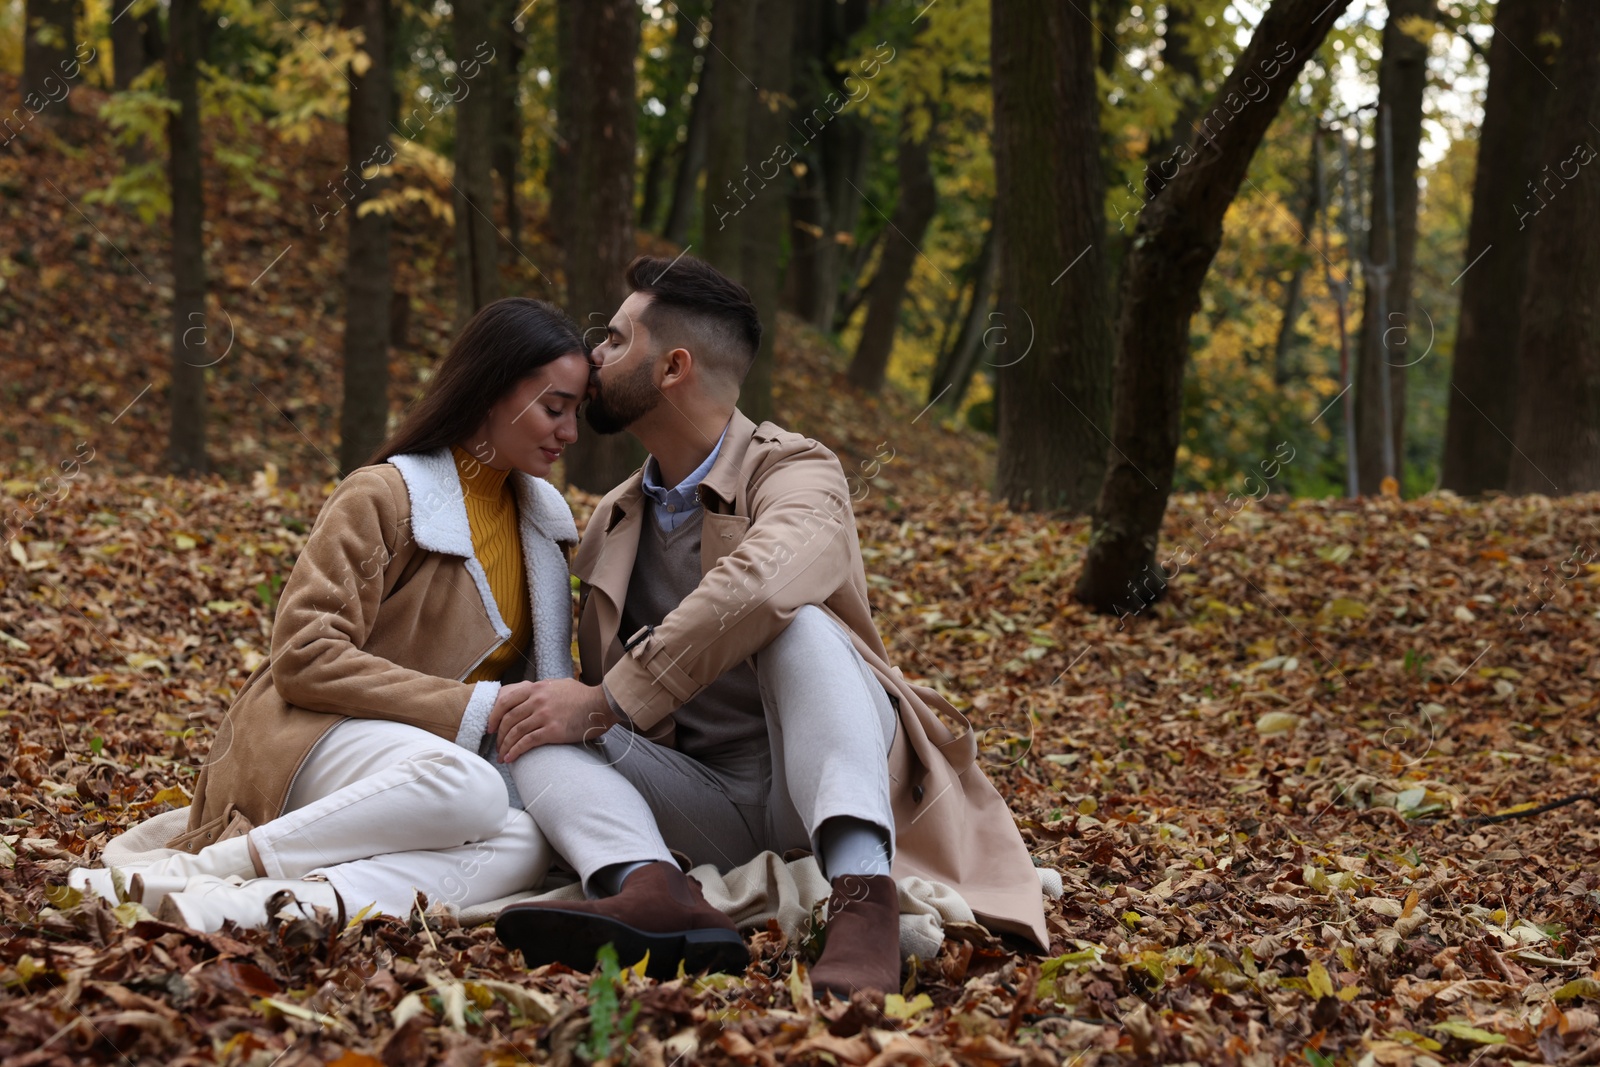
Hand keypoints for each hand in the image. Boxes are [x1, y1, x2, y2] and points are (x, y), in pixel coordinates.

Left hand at [488, 678, 617, 760]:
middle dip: (498, 734)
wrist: (601, 704)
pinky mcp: (553, 730)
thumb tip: (529, 696)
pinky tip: (510, 758)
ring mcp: (544, 715)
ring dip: (505, 745)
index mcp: (537, 688)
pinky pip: (527, 742)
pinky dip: (515, 751)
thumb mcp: (558, 684)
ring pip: (515, 732)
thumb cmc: (583, 696)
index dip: (494, 716)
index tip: (490, 726)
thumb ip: (541, 690)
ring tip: (502, 755)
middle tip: (496, 744)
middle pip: (508, 719)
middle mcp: (537, 700)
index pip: (506, 701)